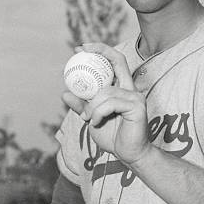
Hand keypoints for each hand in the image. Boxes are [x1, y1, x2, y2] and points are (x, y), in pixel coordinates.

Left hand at [62, 43, 151, 165]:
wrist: (129, 154)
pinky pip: (110, 103)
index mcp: (122, 89)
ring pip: (105, 91)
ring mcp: (136, 97)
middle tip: (79, 50)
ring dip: (91, 106)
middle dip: (99, 50)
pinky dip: (98, 113)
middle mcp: (131, 89)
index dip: (101, 50)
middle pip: (118, 61)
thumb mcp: (92, 119)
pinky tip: (97, 122)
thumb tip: (66, 93)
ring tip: (89, 119)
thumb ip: (82, 106)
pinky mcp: (138, 106)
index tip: (82, 48)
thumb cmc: (113, 137)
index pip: (115, 62)